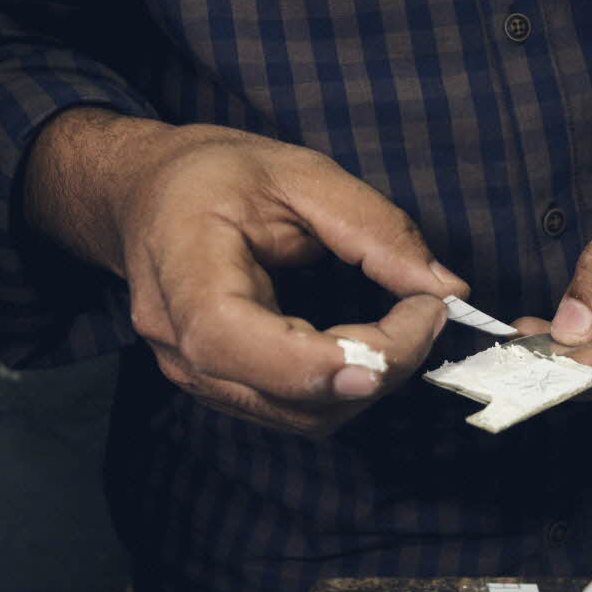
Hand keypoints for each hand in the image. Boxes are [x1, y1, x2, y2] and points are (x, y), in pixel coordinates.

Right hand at [24, 108, 468, 436]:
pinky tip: (370, 341)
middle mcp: (180, 344)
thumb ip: (373, 228)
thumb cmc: (213, 176)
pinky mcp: (221, 388)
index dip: (338, 356)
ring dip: (371, 381)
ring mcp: (195, 376)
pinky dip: (348, 385)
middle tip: (429, 309)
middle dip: (381, 365)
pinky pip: (296, 410)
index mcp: (184, 275)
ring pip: (302, 418)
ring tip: (405, 322)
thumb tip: (445, 287)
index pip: (247, 346)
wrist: (146, 195)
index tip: (422, 313)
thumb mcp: (299, 173)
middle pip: (291, 398)